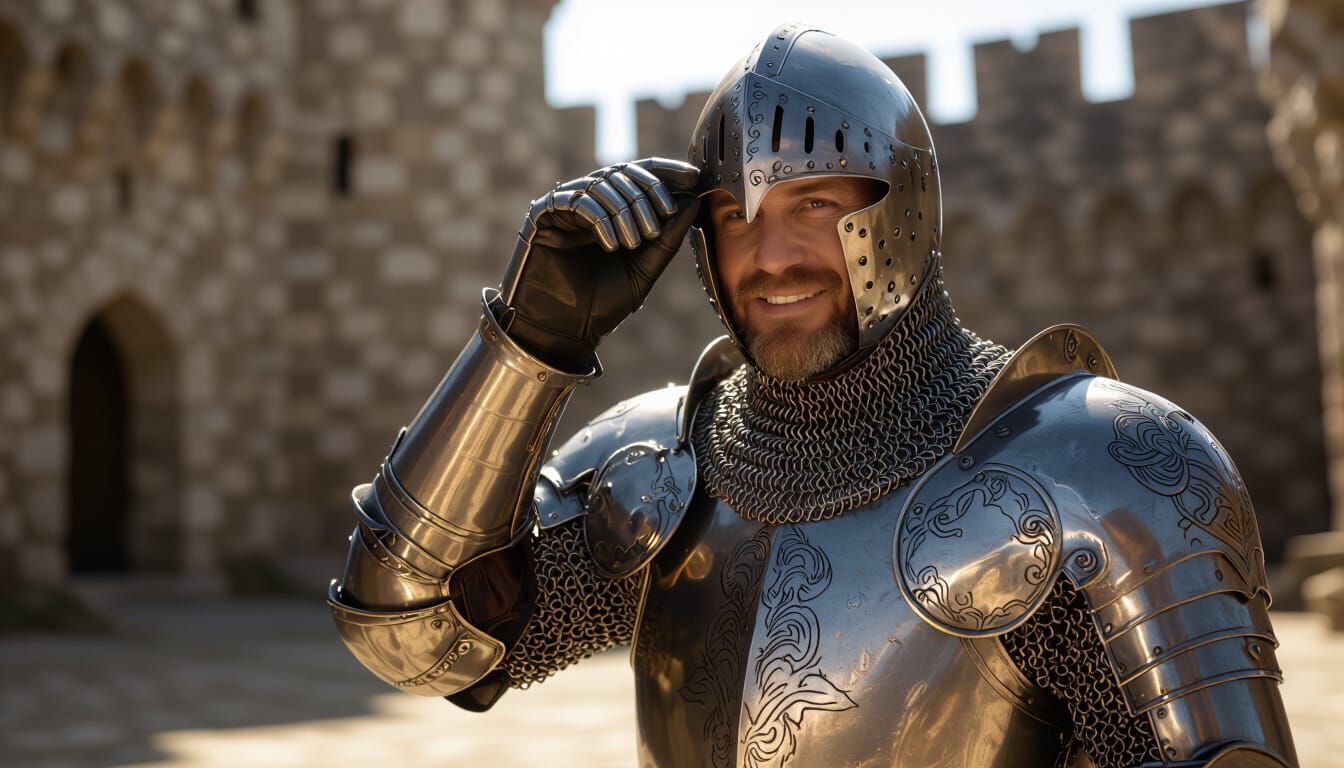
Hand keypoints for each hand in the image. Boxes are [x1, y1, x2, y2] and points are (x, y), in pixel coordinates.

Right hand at [498, 158, 700, 370]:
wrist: (565, 332)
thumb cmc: (601, 306)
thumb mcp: (645, 270)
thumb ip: (667, 238)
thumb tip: (693, 201)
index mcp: (613, 214)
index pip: (640, 178)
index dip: (666, 173)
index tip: (692, 178)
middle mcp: (590, 205)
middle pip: (623, 173)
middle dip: (646, 194)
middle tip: (656, 224)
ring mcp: (566, 209)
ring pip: (602, 183)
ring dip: (625, 210)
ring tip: (634, 243)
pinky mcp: (543, 215)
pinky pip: (577, 200)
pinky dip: (600, 219)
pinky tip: (611, 246)